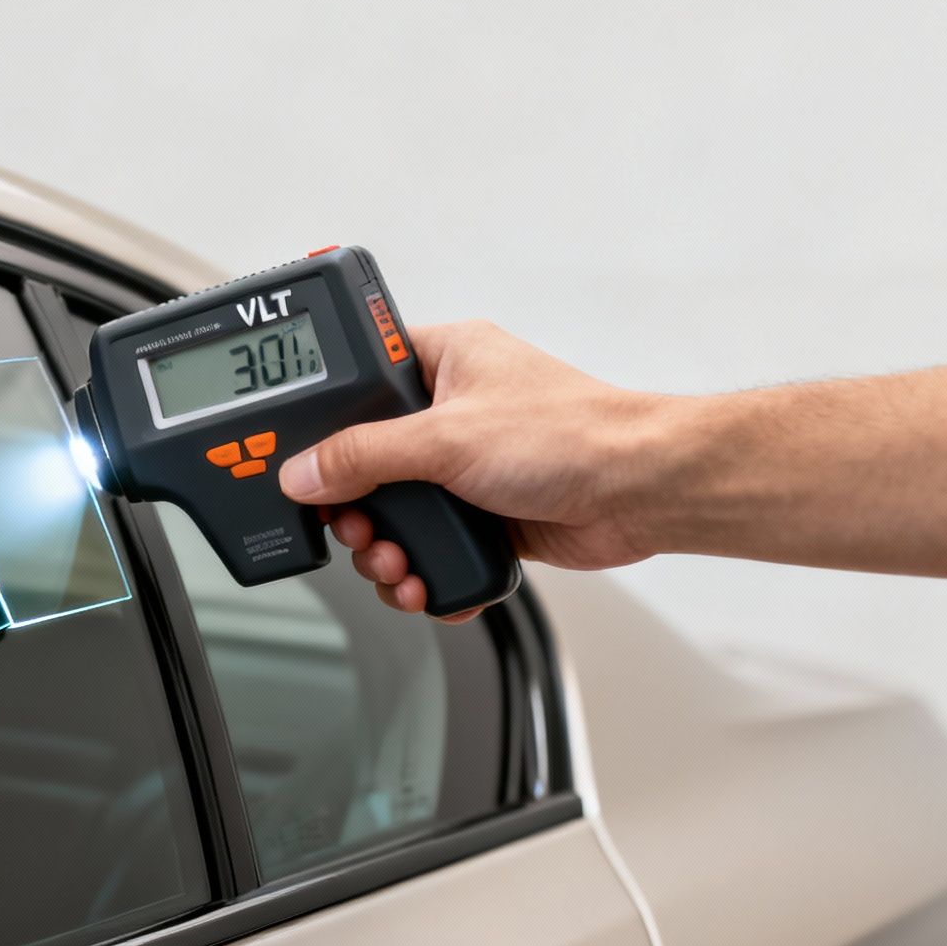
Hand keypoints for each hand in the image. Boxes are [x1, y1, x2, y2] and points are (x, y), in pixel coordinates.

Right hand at [278, 320, 670, 620]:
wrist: (643, 492)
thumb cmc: (574, 435)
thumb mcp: (447, 438)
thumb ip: (364, 455)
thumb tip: (303, 472)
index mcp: (441, 360)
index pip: (357, 380)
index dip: (325, 424)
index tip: (305, 464)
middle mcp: (450, 410)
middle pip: (364, 463)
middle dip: (357, 511)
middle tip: (361, 530)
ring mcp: (466, 467)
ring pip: (395, 514)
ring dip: (388, 551)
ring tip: (399, 567)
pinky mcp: (484, 515)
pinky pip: (432, 548)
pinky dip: (424, 574)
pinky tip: (428, 585)